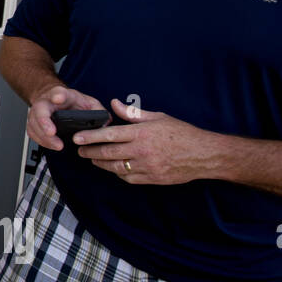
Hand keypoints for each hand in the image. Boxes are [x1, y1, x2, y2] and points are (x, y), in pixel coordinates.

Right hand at [27, 84, 106, 150]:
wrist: (55, 99)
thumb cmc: (71, 101)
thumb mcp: (87, 101)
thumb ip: (97, 110)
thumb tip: (106, 122)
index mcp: (60, 94)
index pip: (58, 92)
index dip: (58, 95)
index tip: (58, 99)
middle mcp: (45, 102)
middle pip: (40, 110)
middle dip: (44, 122)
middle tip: (52, 132)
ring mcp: (37, 113)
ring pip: (34, 124)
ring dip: (44, 136)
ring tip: (57, 145)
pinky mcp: (33, 123)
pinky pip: (32, 133)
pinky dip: (41, 140)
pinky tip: (51, 145)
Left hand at [75, 98, 218, 185]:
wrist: (204, 154)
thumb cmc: (182, 133)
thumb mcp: (158, 117)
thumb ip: (133, 113)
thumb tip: (114, 103)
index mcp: (143, 133)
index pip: (110, 134)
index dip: (91, 137)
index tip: (77, 138)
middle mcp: (142, 151)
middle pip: (108, 153)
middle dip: (90, 152)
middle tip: (79, 150)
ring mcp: (147, 166)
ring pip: (115, 167)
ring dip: (101, 163)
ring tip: (92, 158)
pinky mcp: (152, 178)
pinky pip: (128, 177)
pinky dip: (118, 173)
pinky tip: (113, 168)